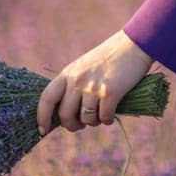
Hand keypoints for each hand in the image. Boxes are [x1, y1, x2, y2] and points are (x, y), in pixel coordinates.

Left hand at [37, 29, 154, 134]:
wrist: (134, 45)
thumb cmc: (111, 57)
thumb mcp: (84, 66)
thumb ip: (73, 83)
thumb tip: (65, 111)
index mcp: (68, 73)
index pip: (47, 98)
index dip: (42, 117)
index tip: (42, 130)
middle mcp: (77, 80)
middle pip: (65, 114)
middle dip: (72, 125)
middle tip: (80, 125)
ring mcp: (93, 87)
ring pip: (85, 118)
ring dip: (93, 122)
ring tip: (99, 117)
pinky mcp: (110, 92)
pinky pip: (104, 117)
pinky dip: (107, 120)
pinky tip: (111, 116)